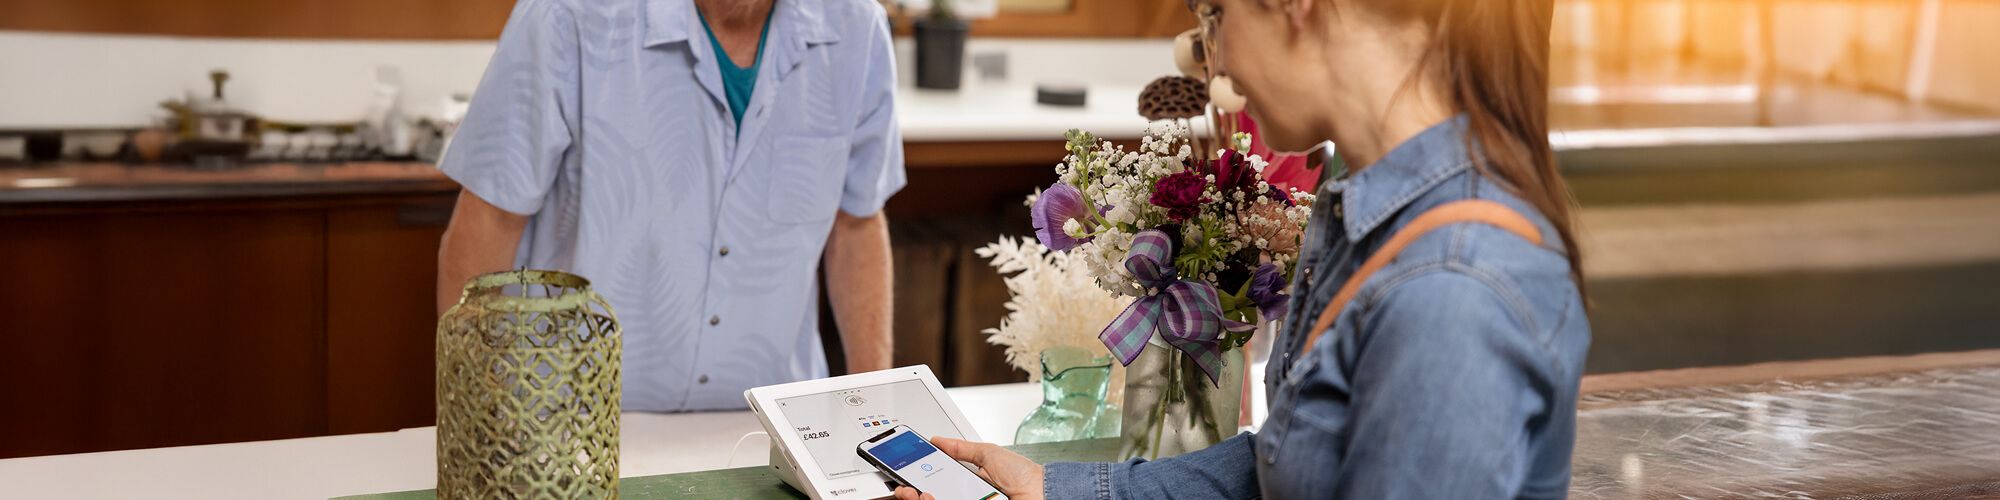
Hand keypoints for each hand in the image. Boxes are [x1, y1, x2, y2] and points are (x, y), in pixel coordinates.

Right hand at [892, 437, 1044, 499]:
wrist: (1045, 492)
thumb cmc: (1024, 475)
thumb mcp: (989, 454)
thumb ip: (961, 448)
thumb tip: (938, 440)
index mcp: (966, 483)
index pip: (934, 483)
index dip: (917, 481)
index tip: (905, 475)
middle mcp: (965, 497)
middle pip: (930, 498)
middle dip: (912, 495)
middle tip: (907, 490)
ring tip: (922, 495)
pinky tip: (933, 498)